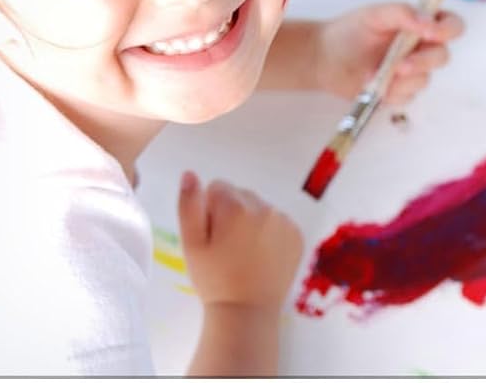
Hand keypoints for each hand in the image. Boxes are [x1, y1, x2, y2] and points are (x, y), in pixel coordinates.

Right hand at [178, 171, 302, 311]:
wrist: (246, 312)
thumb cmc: (213, 280)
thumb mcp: (191, 245)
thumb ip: (189, 206)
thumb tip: (190, 174)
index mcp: (234, 207)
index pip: (217, 187)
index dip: (209, 210)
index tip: (211, 235)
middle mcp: (263, 207)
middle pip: (240, 195)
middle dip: (231, 213)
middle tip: (225, 247)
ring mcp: (284, 220)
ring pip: (261, 208)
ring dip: (251, 222)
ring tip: (243, 253)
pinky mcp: (297, 234)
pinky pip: (279, 222)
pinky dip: (270, 233)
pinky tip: (261, 256)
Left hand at [313, 2, 463, 105]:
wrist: (324, 59)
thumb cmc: (351, 31)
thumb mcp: (375, 14)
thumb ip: (402, 13)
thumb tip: (428, 22)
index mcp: (421, 23)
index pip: (450, 24)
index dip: (448, 29)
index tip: (432, 33)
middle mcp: (421, 47)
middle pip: (442, 56)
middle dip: (424, 61)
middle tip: (402, 66)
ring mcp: (411, 71)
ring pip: (425, 79)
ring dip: (404, 79)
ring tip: (379, 76)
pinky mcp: (398, 92)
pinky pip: (407, 96)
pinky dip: (392, 92)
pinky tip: (375, 86)